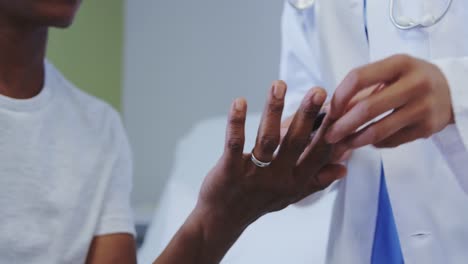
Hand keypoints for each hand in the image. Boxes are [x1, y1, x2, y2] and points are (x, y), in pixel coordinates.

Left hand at [155, 81, 345, 263]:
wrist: (224, 219)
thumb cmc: (259, 202)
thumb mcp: (292, 195)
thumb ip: (318, 180)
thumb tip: (344, 168)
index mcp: (296, 181)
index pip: (319, 153)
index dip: (331, 130)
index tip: (341, 106)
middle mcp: (279, 177)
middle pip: (296, 142)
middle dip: (308, 115)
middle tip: (318, 90)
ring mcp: (254, 174)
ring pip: (267, 138)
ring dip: (274, 110)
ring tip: (279, 85)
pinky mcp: (230, 170)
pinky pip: (235, 143)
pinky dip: (236, 123)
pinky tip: (239, 102)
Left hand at [325, 54, 454, 148]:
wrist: (451, 90)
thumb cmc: (410, 79)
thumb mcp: (390, 72)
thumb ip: (362, 89)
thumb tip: (330, 111)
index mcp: (400, 64)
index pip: (359, 77)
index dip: (340, 96)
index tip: (331, 110)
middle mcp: (415, 84)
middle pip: (368, 108)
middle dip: (343, 125)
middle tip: (329, 135)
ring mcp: (423, 108)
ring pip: (379, 130)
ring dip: (355, 140)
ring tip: (342, 143)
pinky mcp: (427, 128)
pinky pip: (391, 141)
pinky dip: (374, 143)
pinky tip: (366, 141)